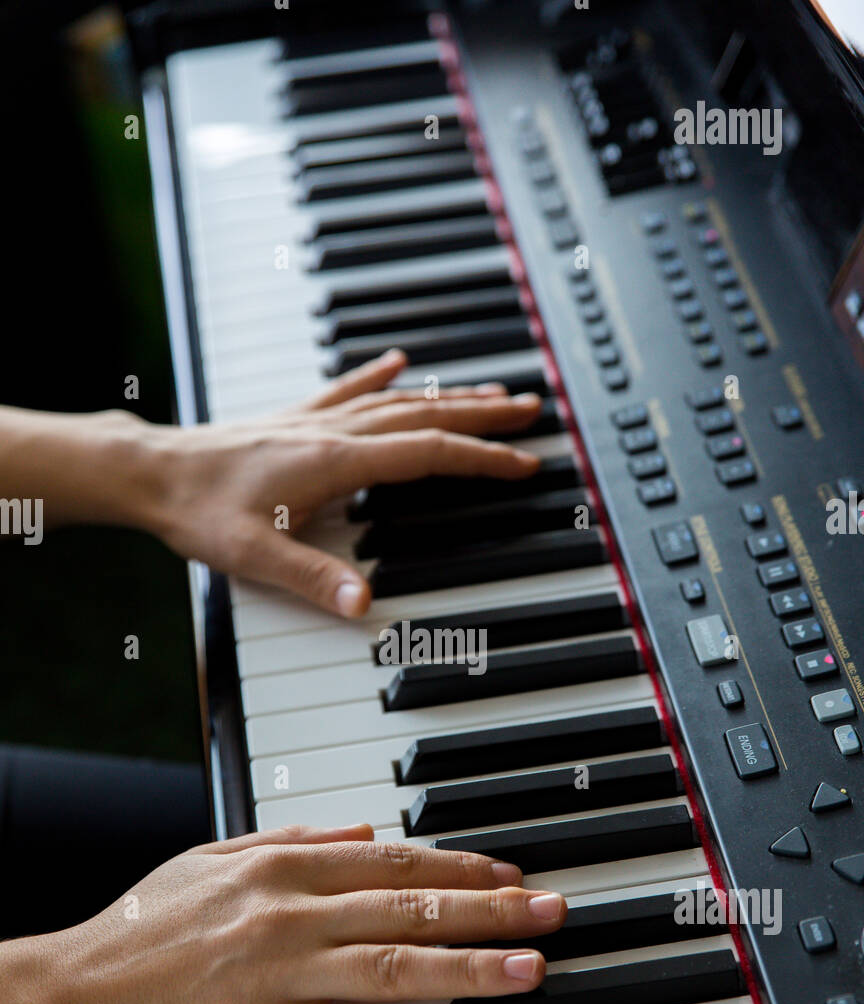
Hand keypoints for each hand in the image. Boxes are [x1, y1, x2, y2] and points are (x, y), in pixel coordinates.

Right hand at [3, 825, 564, 1003]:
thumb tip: (360, 830)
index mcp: (279, 869)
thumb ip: (289, 841)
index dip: (458, 869)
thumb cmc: (136, 931)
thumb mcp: (210, 859)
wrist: (70, 995)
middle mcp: (287, 914)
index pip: (391, 861)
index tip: (510, 877)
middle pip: (408, 908)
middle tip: (552, 914)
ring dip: (469, 971)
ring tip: (529, 972)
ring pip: (392, 968)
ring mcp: (275, 975)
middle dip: (490, 911)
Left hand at [136, 349, 541, 614]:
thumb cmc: (198, 510)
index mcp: (334, 461)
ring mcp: (313, 421)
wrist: (151, 473)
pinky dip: (380, 376)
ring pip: (397, 400)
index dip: (481, 459)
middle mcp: (331, 432)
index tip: (523, 463)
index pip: (427, 454)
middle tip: (533, 412)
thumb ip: (312, 578)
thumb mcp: (255, 554)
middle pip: (425, 416)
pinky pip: (349, 390)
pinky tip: (397, 362)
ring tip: (491, 393)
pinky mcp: (293, 420)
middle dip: (484, 417)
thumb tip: (363, 604)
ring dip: (448, 397)